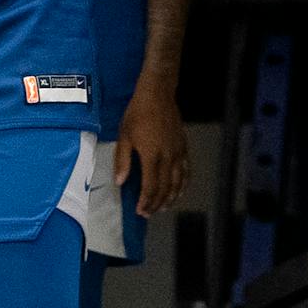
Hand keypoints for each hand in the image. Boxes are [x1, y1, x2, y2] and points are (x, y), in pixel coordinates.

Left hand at [115, 86, 190, 214]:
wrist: (157, 94)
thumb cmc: (137, 113)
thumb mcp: (124, 136)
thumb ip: (122, 160)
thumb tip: (120, 181)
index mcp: (151, 156)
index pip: (150, 187)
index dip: (146, 202)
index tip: (141, 211)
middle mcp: (167, 158)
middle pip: (164, 188)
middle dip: (157, 203)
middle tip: (149, 212)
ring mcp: (178, 153)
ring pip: (178, 182)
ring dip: (171, 198)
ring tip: (164, 207)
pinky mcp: (183, 147)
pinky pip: (186, 171)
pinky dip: (184, 184)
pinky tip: (179, 190)